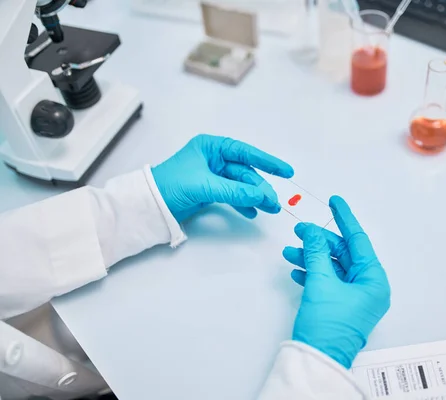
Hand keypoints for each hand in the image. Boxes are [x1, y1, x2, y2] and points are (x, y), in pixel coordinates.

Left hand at [151, 135, 293, 221]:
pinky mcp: (210, 191)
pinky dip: (243, 203)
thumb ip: (234, 191)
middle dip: (261, 187)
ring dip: (255, 197)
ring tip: (268, 209)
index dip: (267, 162)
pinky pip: (233, 195)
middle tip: (274, 202)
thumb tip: (260, 195)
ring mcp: (213, 175)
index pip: (246, 153)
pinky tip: (252, 212)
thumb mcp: (204, 186)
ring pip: (241, 185)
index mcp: (212, 147)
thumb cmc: (170, 185)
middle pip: (246, 172)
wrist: (148, 204)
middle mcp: (214, 158)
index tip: (286, 171)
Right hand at [282, 196, 390, 367]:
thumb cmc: (328, 330)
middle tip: (301, 230)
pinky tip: (298, 269)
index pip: (358, 240)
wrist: (317, 360)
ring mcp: (354, 297)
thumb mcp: (321, 282)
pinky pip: (327, 280)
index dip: (345, 218)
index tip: (337, 202)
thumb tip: (312, 231)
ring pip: (332, 266)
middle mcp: (367, 287)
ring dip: (311, 258)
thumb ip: (316, 252)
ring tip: (292, 252)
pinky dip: (312, 273)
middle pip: (343, 253)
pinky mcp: (340, 304)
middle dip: (319, 241)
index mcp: (373, 280)